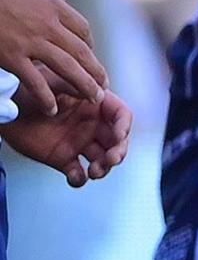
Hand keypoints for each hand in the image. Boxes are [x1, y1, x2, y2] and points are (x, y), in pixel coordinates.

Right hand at [0, 0, 106, 119]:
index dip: (89, 46)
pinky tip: (52, 108)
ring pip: (68, 67)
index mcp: (52, 6)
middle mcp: (47, 25)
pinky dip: (46, 97)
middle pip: (82, 52)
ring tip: (93, 98)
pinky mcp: (12, 56)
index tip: (90, 56)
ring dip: (84, 85)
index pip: (82, 29)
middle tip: (103, 85)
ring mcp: (31, 42)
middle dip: (96, 71)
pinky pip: (35, 81)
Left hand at [1, 88, 127, 183]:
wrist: (4, 104)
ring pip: (101, 160)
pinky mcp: (62, 158)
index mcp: (93, 105)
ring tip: (94, 171)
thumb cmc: (26, 88)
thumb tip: (100, 94)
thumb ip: (77, 85)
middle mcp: (89, 125)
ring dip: (104, 168)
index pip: (121, 116)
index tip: (119, 135)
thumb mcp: (53, 80)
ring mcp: (77, 143)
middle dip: (119, 152)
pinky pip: (77, 173)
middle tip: (110, 160)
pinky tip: (75, 177)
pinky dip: (79, 179)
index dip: (124, 127)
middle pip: (116, 142)